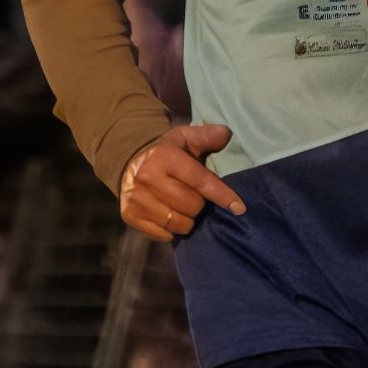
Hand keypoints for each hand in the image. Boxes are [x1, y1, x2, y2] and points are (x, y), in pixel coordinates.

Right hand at [118, 124, 244, 242]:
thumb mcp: (186, 138)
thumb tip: (226, 133)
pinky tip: (169, 217)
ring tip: (182, 208)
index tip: (239, 208)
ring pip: (177, 223)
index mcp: (164, 157)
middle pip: (191, 206)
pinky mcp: (130, 215)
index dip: (222, 195)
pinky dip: (171, 230)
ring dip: (186, 220)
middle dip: (198, 204)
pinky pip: (162, 234)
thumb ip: (207, 136)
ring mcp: (136, 198)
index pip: (200, 181)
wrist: (129, 163)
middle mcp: (147, 177)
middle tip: (193, 196)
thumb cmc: (167, 153)